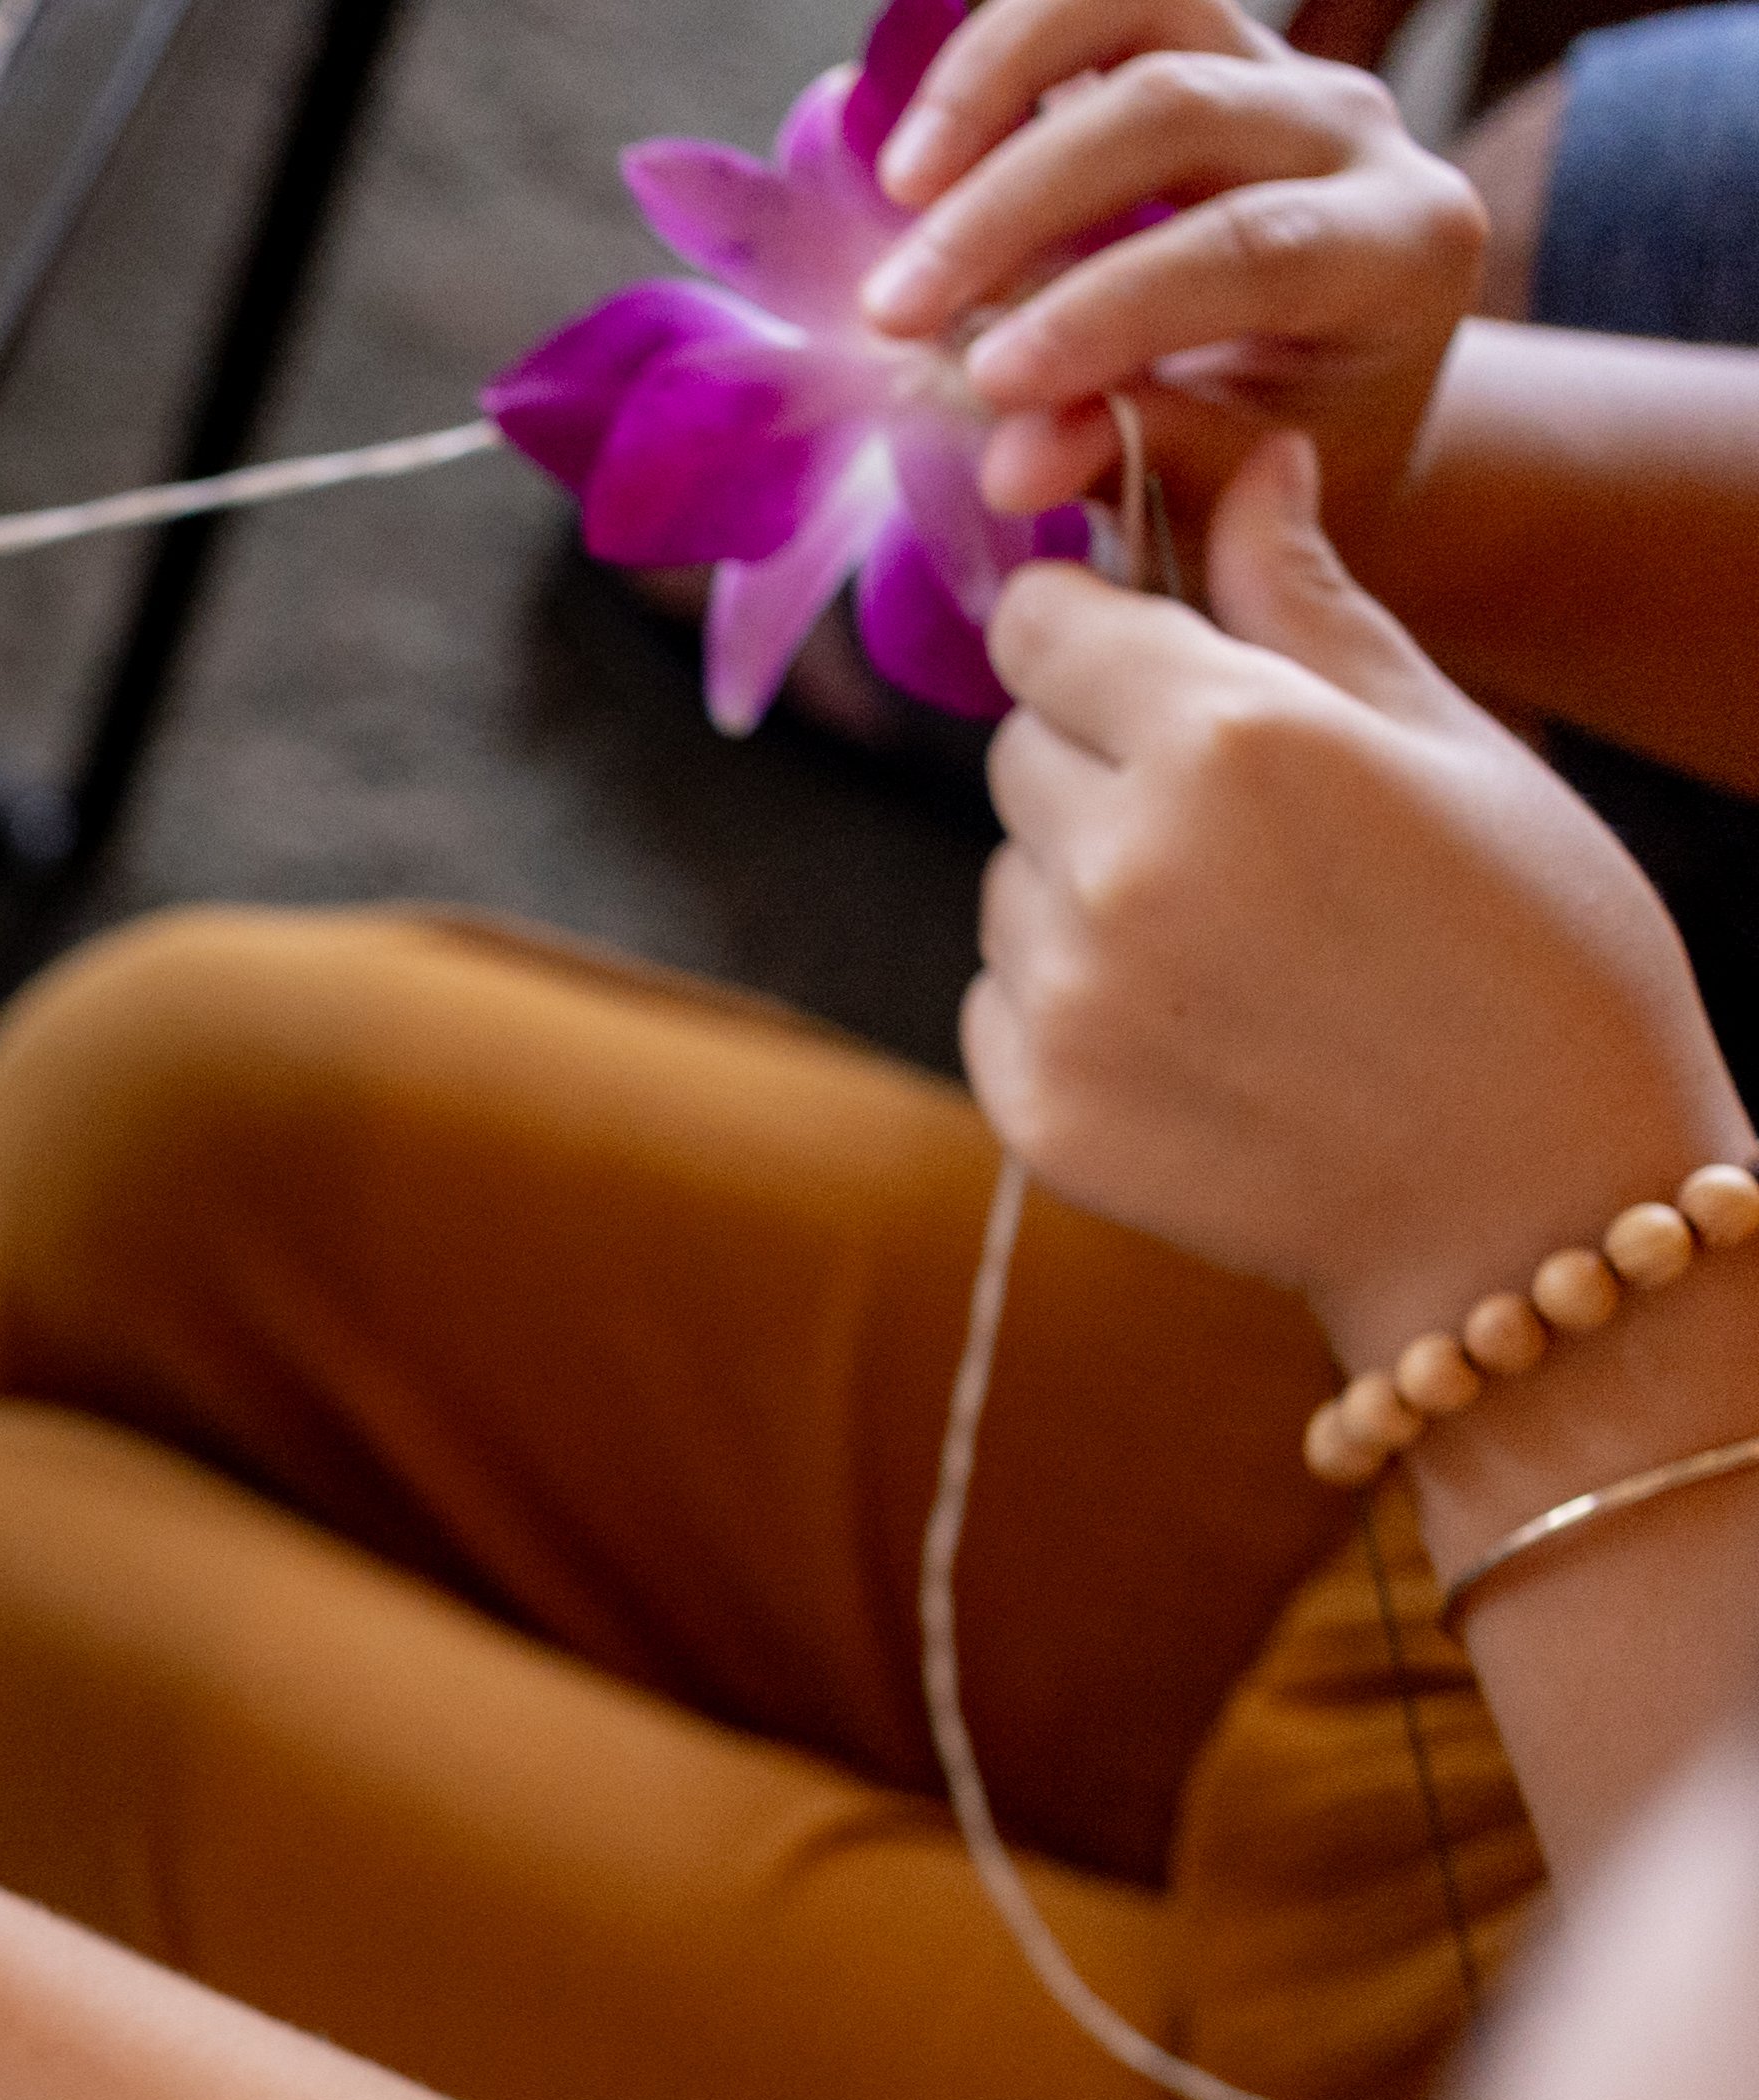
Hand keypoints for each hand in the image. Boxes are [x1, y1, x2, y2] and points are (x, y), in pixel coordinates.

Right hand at [863, 0, 1481, 542]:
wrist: (1320, 395)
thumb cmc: (1274, 450)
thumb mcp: (1226, 484)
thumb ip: (1135, 458)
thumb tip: (1015, 461)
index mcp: (1401, 249)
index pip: (1256, 247)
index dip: (1111, 307)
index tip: (988, 380)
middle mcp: (1351, 134)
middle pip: (1177, 110)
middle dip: (1017, 206)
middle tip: (895, 312)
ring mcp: (1274, 72)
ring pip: (1137, 8)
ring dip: (993, 87)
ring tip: (897, 191)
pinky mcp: (1196, 44)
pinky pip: (1091, 9)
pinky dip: (991, 60)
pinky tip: (917, 156)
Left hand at [970, 438, 1741, 1360]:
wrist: (1534, 1206)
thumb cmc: (1533, 949)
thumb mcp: (1448, 744)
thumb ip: (1307, 602)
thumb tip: (1247, 459)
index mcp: (1228, 738)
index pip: (1044, 628)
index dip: (1087, 633)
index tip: (1131, 657)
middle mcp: (1120, 858)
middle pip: (1020, 749)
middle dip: (1104, 761)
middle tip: (1245, 835)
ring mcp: (1066, 991)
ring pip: (1009, 875)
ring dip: (1086, 885)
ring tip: (1243, 945)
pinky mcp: (1035, 1103)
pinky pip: (1001, 995)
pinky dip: (1070, 1000)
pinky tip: (1206, 1032)